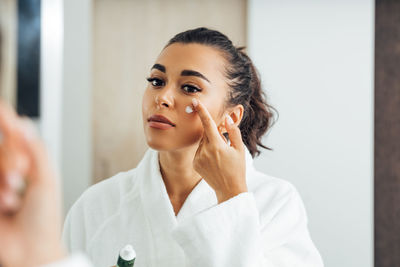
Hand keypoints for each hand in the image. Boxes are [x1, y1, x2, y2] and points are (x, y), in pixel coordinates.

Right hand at [0, 101, 65, 266]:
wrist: (31, 248)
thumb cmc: (43, 219)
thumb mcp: (46, 181)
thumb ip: (36, 152)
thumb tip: (25, 126)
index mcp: (31, 166)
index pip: (16, 137)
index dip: (7, 120)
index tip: (2, 107)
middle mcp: (11, 172)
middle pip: (4, 148)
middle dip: (10, 159)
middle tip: (20, 176)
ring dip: (3, 179)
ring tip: (12, 199)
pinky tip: (6, 205)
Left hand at [192, 98, 246, 203]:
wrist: (229, 189)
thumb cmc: (237, 168)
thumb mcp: (240, 149)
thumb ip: (233, 132)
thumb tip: (227, 119)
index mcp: (216, 146)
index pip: (208, 124)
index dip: (202, 112)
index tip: (195, 102)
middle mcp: (204, 151)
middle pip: (206, 134)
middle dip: (214, 134)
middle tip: (224, 144)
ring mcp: (198, 158)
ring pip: (202, 142)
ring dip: (210, 143)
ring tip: (220, 156)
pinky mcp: (195, 163)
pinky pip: (199, 151)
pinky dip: (205, 151)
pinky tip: (214, 161)